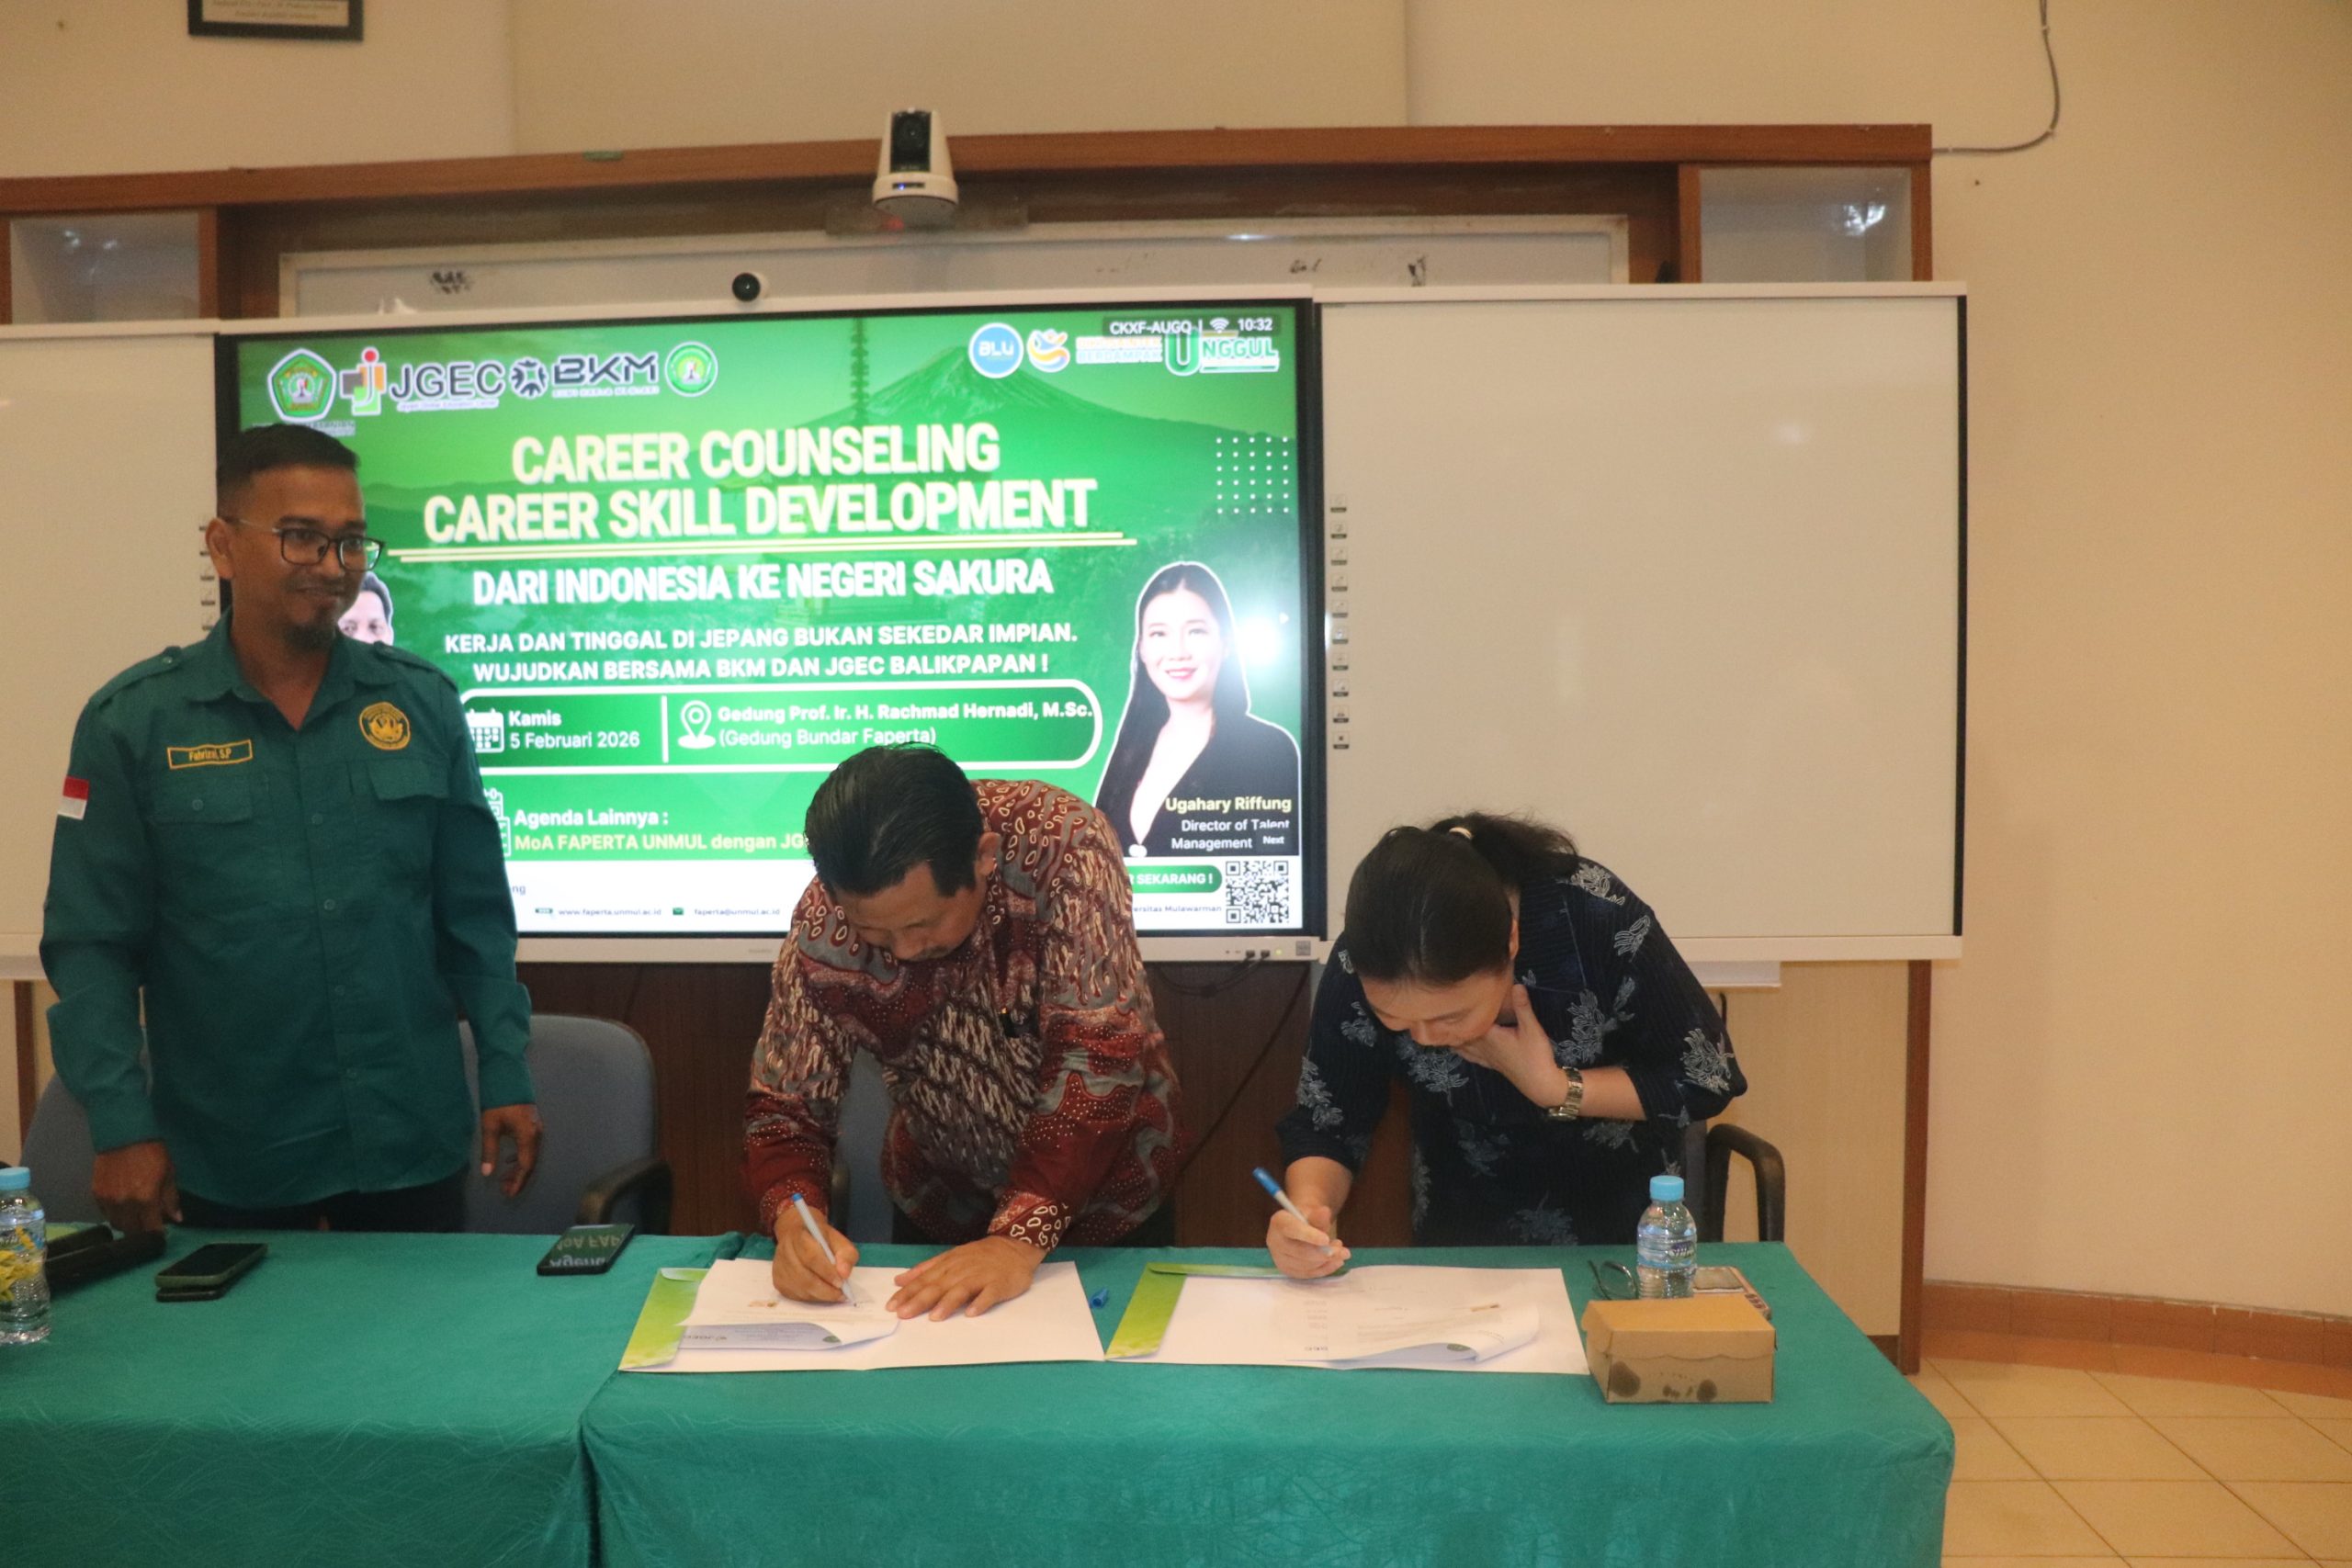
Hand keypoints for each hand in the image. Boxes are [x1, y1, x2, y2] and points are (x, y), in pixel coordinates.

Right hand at [92, 1140, 178, 1232]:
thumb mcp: (168, 1174)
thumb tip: (176, 1219)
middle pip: (131, 1231)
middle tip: (148, 1225)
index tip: (161, 1233)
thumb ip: (171, 1199)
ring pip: (116, 1225)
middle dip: (142, 1231)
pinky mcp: (96, 1194)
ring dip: (127, 1225)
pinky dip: (114, 1215)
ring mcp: (108, 1200)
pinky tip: (122, 1208)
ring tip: (135, 1217)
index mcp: (146, 1199)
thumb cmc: (152, 1152)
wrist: (124, 1135)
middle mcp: (125, 1204)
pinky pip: (105, 1214)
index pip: (151, 1229)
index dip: (157, 1234)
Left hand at [479, 1103, 541, 1196]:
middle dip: (517, 1177)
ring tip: (504, 1177)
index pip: (525, 1166)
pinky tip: (509, 1159)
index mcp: (528, 1136)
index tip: (508, 1193)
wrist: (508, 1076)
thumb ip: (490, 1151)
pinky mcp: (533, 1124)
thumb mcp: (490, 1128)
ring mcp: (537, 1128)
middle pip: (530, 1162)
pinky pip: (530, 1147)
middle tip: (503, 1188)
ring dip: (518, 1168)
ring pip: (530, 1155)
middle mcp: (536, 1134)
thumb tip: (487, 1173)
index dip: (517, 1181)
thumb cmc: (498, 1102)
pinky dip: (520, 1157)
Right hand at [771, 1209, 859, 1302]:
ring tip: (834, 1295)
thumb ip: (846, 1255)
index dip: (826, 1272)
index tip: (841, 1282)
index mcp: (800, 1236)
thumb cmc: (821, 1239)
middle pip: (804, 1277)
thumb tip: (844, 1274)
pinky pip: (795, 1295)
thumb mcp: (839, 1240)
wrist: (799, 1235)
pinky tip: (820, 1294)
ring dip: (819, 1296)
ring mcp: (779, 1267)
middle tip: (840, 1295)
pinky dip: (811, 1298)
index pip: (811, 1257)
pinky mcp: (778, 1281)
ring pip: (799, 1289)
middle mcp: (785, 1251)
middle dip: (825, 1289)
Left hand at [888, 1236, 1042, 1319]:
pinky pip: (989, 1294)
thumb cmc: (979, 1256)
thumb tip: (899, 1280)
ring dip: (948, 1303)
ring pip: (962, 1289)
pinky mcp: (999, 1284)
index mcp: (949, 1264)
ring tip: (935, 1317)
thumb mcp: (950, 1257)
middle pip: (939, 1286)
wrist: (1015, 1247)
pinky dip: (981, 1303)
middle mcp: (962, 1270)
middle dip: (920, 1300)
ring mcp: (981, 1276)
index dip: (908, 1292)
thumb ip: (925, 1270)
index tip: (891, 1306)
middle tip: (904, 1314)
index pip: (924, 1279)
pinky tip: (972, 1313)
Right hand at [1267, 1202, 1348, 1278]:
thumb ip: (1318, 1216)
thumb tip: (1325, 1212)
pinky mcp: (1288, 1270)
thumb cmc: (1306, 1218)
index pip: (1293, 1230)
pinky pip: (1308, 1274)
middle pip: (1300, 1252)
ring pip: (1306, 1265)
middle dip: (1325, 1253)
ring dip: (1327, 1261)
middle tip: (1345, 1252)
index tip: (1327, 1239)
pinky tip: (1336, 1262)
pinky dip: (1325, 1269)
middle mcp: (1274, 1242)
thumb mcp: (1312, 1212)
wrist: (1299, 1228)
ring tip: (1340, 1251)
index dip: (1309, 1235)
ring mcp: (1279, 1258)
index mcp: (1279, 1222)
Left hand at [1452, 984, 1568, 1108]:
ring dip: (1454, 1037)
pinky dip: (1462, 1051)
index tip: (1451, 999)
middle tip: (1441, 1011)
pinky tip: (1458, 1048)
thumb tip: (1516, 984)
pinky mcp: (1492, 1064)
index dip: (1460, 1010)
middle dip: (1452, 1023)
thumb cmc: (1535, 1055)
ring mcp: (1486, 1057)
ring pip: (1464, 1046)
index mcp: (1489, 1036)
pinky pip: (1471, 1056)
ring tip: (1442, 1028)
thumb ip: (1522, 1007)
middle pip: (1462, 1033)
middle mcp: (1483, 1047)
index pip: (1469, 1021)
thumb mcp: (1532, 1028)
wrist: (1540, 1084)